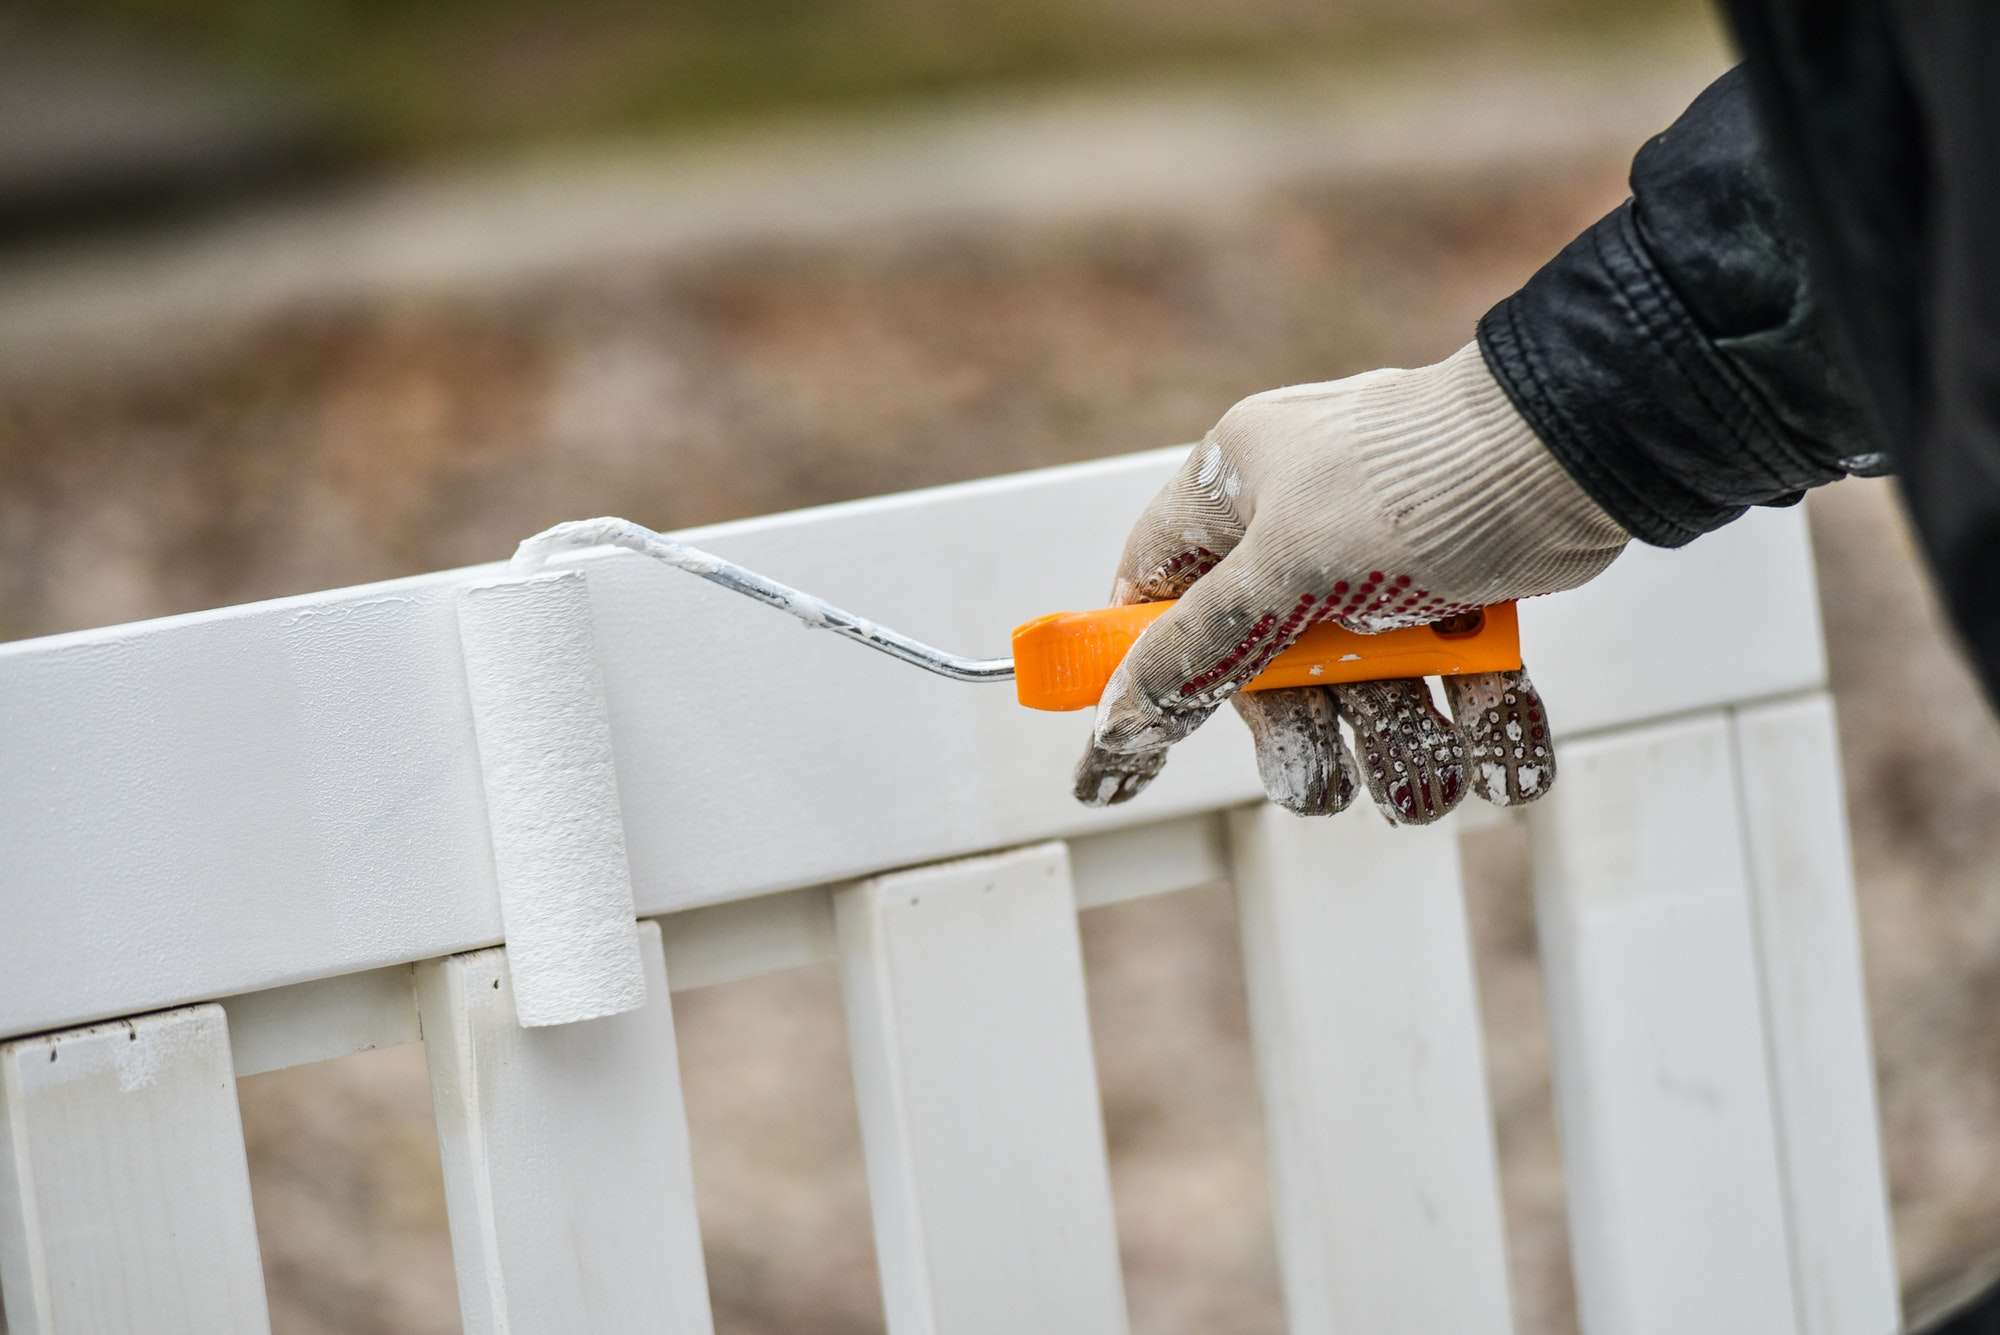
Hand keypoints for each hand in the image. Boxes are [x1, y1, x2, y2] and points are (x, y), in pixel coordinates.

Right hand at [1073, 342, 1626, 823]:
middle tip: (1326, 787)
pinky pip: (1452, 670)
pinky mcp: (1465, 581)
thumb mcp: (1286, 570)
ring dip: (1403, 745)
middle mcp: (1303, 522)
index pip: (1157, 588)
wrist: (1585, 446)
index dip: (1151, 668)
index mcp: (1237, 489)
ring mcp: (1386, 555)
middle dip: (1310, 734)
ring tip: (1435, 785)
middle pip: (1271, 661)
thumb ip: (1200, 648)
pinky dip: (1480, 722)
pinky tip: (1505, 765)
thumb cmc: (1416, 484)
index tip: (1147, 745)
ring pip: (1369, 678)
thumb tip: (1119, 717)